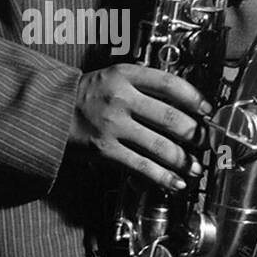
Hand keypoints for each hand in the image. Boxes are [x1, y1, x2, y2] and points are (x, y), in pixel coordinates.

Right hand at [69, 64, 210, 190]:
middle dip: (194, 133)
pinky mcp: (105, 149)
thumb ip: (144, 85)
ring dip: (183, 159)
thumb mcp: (113, 76)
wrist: (49, 109)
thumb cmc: (86, 93)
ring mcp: (113, 125)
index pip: (169, 83)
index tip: (207, 109)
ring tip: (195, 166)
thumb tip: (182, 104)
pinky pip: (141, 165)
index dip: (194, 97)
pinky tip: (175, 182)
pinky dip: (162, 176)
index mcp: (125, 74)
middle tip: (205, 142)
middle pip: (170, 117)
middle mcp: (121, 98)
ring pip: (160, 145)